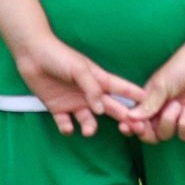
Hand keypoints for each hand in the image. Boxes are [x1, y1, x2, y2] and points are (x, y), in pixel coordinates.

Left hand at [11, 35, 144, 136]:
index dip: (136, 97)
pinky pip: (65, 124)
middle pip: (110, 109)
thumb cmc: (59, 56)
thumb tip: (101, 109)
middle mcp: (89, 93)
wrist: (32, 54)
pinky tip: (67, 127)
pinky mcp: (57, 108)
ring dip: (90, 127)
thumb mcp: (80, 69)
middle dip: (122, 118)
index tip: (152, 105)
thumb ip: (92, 89)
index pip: (122, 89)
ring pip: (89, 120)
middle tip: (131, 129)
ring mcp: (74, 102)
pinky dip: (67, 128)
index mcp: (99, 80)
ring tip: (88, 129)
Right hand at [123, 42, 184, 142]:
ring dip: (168, 122)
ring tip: (177, 104)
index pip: (136, 121)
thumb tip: (130, 117)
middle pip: (149, 135)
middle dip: (145, 133)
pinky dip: (184, 125)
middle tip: (144, 126)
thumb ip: (148, 104)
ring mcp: (177, 118)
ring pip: (165, 135)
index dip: (130, 127)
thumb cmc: (180, 67)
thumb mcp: (160, 85)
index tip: (125, 126)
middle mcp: (162, 113)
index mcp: (149, 103)